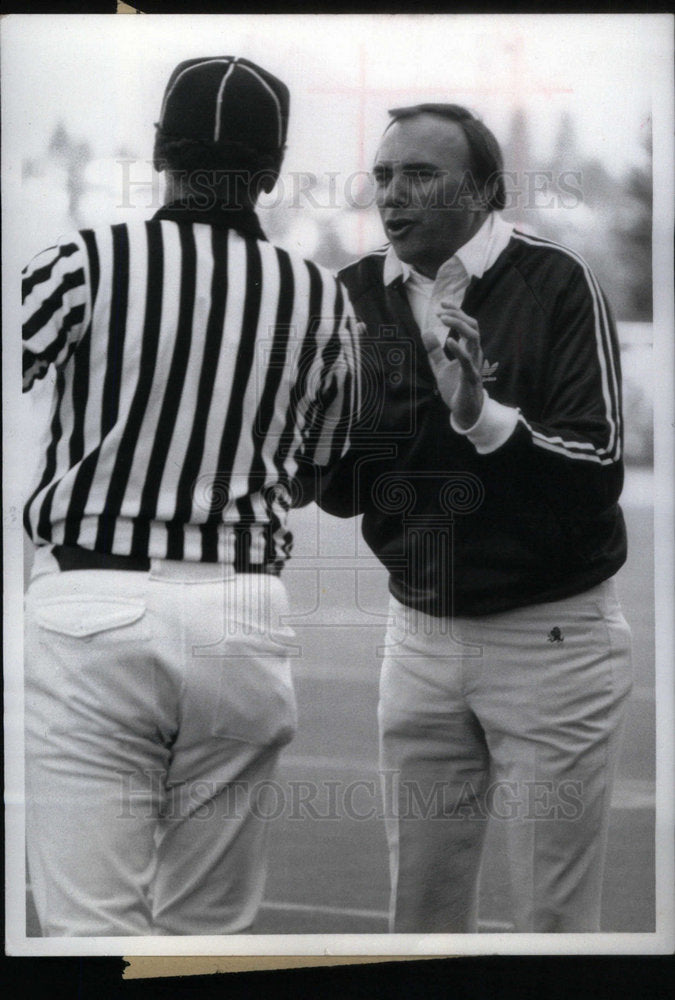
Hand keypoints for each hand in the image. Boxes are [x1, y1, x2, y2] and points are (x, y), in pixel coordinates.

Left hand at [421, 303, 484, 428]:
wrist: (463, 411)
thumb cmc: (455, 387)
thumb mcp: (440, 367)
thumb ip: (434, 351)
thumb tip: (425, 331)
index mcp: (469, 349)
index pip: (467, 324)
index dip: (456, 312)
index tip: (442, 304)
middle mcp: (475, 353)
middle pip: (473, 326)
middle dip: (458, 315)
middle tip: (441, 311)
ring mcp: (474, 363)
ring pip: (474, 337)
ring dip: (459, 326)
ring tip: (444, 320)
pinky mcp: (470, 377)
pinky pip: (467, 360)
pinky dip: (459, 349)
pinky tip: (448, 341)